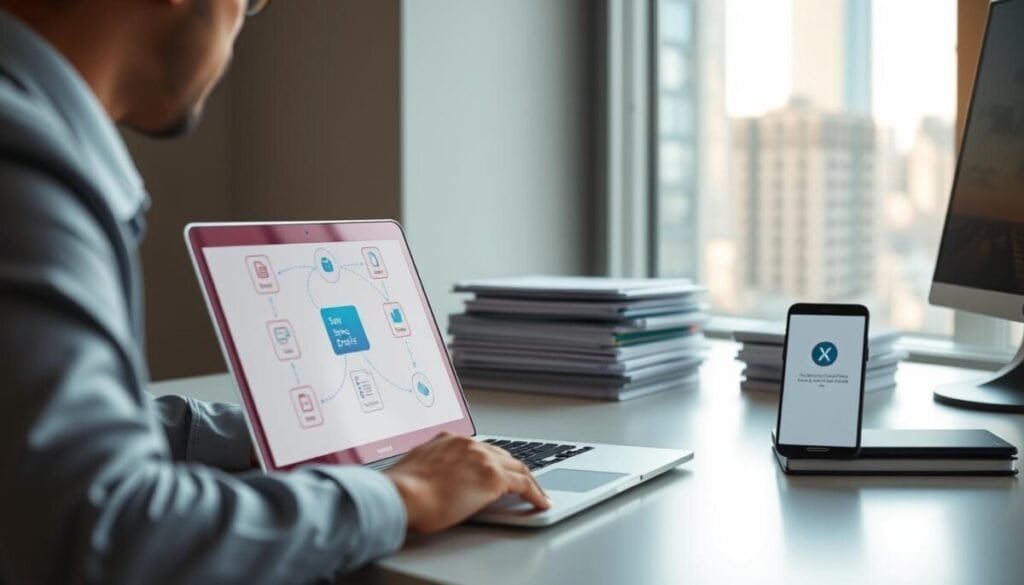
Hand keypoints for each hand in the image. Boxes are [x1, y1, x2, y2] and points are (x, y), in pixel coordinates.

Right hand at [384, 432, 549, 532]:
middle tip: (523, 482)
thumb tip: (429, 480)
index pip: (479, 449)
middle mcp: (468, 444)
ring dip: (530, 482)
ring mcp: (482, 459)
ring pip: (518, 467)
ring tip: (538, 494)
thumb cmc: (399, 490)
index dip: (492, 461)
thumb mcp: (414, 470)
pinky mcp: (493, 478)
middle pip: (501, 455)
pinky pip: (524, 485)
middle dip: (514, 469)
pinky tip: (541, 503)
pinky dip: (535, 494)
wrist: (400, 495)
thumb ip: (428, 468)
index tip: (496, 470)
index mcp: (447, 440)